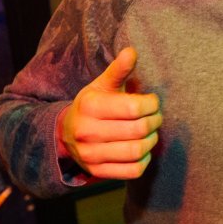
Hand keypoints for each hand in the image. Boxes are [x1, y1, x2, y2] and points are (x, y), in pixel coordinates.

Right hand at [57, 47, 161, 178]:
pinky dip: (144, 160)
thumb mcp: (102, 85)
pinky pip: (133, 171)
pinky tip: (142, 150)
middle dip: (155, 122)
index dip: (151, 104)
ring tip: (151, 132)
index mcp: (90, 106)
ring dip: (151, 141)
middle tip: (156, 117)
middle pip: (139, 130)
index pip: (134, 107)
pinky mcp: (97, 172)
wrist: (66, 133)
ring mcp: (91, 155)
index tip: (152, 102)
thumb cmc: (93, 105)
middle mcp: (87, 132)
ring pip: (137, 151)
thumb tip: (132, 51)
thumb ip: (118, 70)